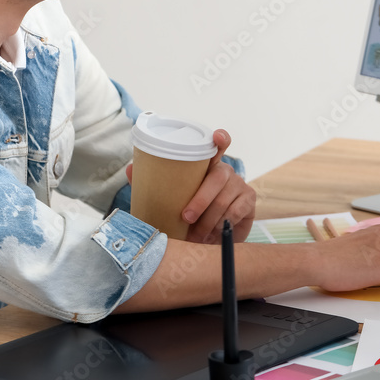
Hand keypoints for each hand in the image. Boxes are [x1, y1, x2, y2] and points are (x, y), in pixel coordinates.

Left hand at [124, 129, 254, 242]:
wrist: (208, 241)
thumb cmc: (187, 216)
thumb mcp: (169, 200)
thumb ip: (152, 184)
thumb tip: (130, 169)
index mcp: (205, 166)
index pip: (217, 146)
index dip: (220, 139)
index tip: (217, 137)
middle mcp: (224, 171)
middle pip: (217, 177)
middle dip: (201, 199)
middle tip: (186, 217)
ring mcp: (239, 184)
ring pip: (225, 199)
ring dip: (208, 220)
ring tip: (195, 235)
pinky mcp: (249, 201)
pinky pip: (236, 212)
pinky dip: (222, 225)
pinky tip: (214, 234)